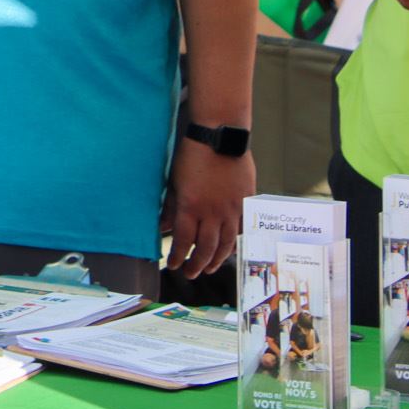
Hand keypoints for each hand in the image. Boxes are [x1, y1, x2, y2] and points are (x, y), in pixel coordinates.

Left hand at [161, 139, 254, 277]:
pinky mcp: (245, 202)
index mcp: (191, 207)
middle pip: (205, 249)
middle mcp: (212, 213)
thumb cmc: (193, 154)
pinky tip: (230, 248)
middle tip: (191, 273)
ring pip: (226, 243)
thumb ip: (171, 208)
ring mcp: (231, 209)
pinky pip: (241, 229)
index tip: (173, 265)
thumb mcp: (175, 182)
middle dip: (196, 264)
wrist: (220, 136)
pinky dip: (235, 241)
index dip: (178, 257)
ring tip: (209, 267)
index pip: (184, 242)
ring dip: (217, 259)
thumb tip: (163, 228)